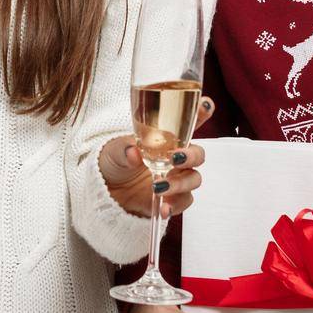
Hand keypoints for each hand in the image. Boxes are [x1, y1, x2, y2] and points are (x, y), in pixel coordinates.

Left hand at [99, 96, 213, 218]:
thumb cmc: (113, 162)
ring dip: (180, 183)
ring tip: (159, 187)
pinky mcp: (172, 199)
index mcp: (165, 139)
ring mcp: (175, 179)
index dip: (201, 113)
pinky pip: (184, 202)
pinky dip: (175, 205)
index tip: (206, 104)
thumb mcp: (114, 150)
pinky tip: (163, 207)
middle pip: (198, 155)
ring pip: (194, 179)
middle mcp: (175, 158)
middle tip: (175, 159)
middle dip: (192, 156)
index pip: (187, 124)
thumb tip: (134, 153)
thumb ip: (124, 149)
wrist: (106, 191)